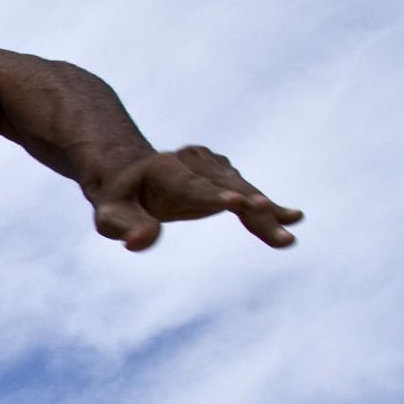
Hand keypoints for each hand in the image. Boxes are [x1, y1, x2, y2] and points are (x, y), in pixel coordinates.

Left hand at [90, 146, 301, 250]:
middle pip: (226, 188)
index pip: (191, 186)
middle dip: (252, 208)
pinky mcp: (224, 175)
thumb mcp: (110, 216)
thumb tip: (141, 242)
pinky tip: (293, 218)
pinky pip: (247, 195)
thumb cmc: (117, 200)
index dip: (213, 196)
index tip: (237, 203)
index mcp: (164, 168)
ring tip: (290, 233)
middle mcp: (193, 161)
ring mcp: (212, 165)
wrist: (130, 175)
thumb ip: (126, 227)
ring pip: (243, 191)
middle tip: (279, 223)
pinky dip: (267, 210)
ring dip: (267, 214)